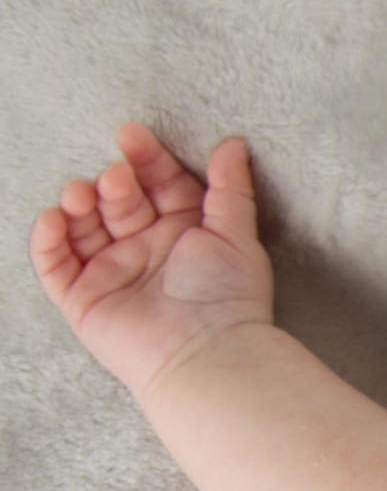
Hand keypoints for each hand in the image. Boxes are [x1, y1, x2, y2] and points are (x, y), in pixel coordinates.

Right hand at [29, 121, 274, 399]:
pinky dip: (47, 239)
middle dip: (112, 183)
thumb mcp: (236, 233)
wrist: (205, 355)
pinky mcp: (83, 299)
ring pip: (82, 225)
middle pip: (118, 200)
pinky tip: (55, 219)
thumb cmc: (228, 298)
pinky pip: (53, 263)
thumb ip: (230, 187)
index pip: (157, 183)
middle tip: (116, 180)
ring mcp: (112, 273)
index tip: (132, 136)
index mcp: (182, 231)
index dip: (145, 158)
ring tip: (84, 196)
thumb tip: (232, 143)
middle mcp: (146, 249)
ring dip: (77, 203)